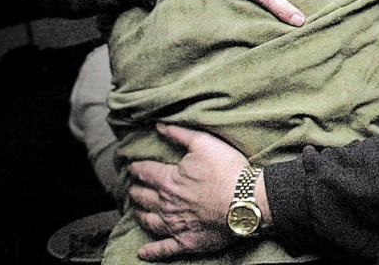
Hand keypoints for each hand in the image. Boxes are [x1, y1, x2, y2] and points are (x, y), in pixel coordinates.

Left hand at [128, 124, 266, 261]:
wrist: (246, 201)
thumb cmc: (227, 171)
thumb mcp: (205, 143)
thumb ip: (180, 134)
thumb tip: (159, 126)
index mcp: (168, 180)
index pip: (145, 173)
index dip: (137, 169)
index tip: (132, 167)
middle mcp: (166, 204)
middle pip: (143, 198)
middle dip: (136, 192)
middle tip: (133, 189)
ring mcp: (175, 225)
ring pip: (149, 221)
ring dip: (140, 215)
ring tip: (137, 210)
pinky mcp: (186, 242)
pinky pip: (163, 249)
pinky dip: (151, 252)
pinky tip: (143, 252)